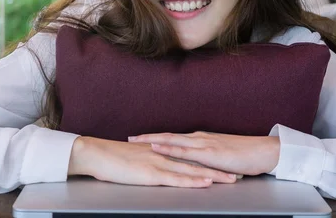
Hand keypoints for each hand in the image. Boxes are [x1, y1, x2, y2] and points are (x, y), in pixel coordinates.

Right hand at [67, 136, 237, 187]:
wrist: (96, 153)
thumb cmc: (112, 158)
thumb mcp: (135, 157)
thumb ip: (150, 159)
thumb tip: (158, 164)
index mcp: (161, 151)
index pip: (190, 156)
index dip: (209, 160)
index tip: (225, 164)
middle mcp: (164, 155)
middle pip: (197, 162)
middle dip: (218, 168)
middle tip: (238, 172)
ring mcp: (159, 163)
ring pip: (192, 170)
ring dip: (213, 175)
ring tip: (231, 180)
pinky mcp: (152, 174)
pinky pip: (176, 178)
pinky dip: (193, 181)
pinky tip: (205, 183)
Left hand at [128, 132, 279, 175]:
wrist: (263, 151)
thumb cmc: (245, 155)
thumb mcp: (221, 157)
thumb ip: (208, 160)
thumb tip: (197, 165)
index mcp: (201, 140)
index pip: (174, 138)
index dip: (156, 138)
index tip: (139, 139)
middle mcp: (199, 138)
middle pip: (167, 136)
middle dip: (147, 137)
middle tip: (129, 137)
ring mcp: (203, 143)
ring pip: (172, 140)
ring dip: (152, 139)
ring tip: (136, 140)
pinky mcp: (209, 152)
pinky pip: (185, 150)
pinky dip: (168, 148)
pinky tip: (157, 147)